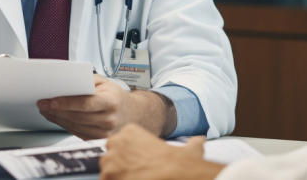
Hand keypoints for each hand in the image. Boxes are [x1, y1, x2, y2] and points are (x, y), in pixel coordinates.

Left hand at [37, 75, 175, 139]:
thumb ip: (86, 80)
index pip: (84, 104)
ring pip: (74, 126)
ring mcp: (104, 132)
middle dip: (56, 110)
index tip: (50, 100)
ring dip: (57, 118)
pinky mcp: (98, 139)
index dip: (65, 103)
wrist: (133, 114)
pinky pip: (77, 132)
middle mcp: (108, 119)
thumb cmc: (116, 96)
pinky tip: (57, 117)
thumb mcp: (105, 82)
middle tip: (43, 104)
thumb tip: (65, 81)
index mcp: (111, 102)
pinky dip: (65, 125)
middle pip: (76, 116)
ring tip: (47, 110)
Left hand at [100, 124, 223, 179]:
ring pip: (107, 171)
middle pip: (110, 156)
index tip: (139, 162)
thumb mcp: (190, 148)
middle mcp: (117, 142)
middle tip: (136, 173)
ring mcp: (110, 160)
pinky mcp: (107, 177)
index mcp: (130, 130)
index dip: (128, 155)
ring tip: (134, 178)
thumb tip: (200, 141)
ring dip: (117, 177)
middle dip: (120, 165)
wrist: (175, 174)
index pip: (119, 142)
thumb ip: (193, 143)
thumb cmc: (180, 163)